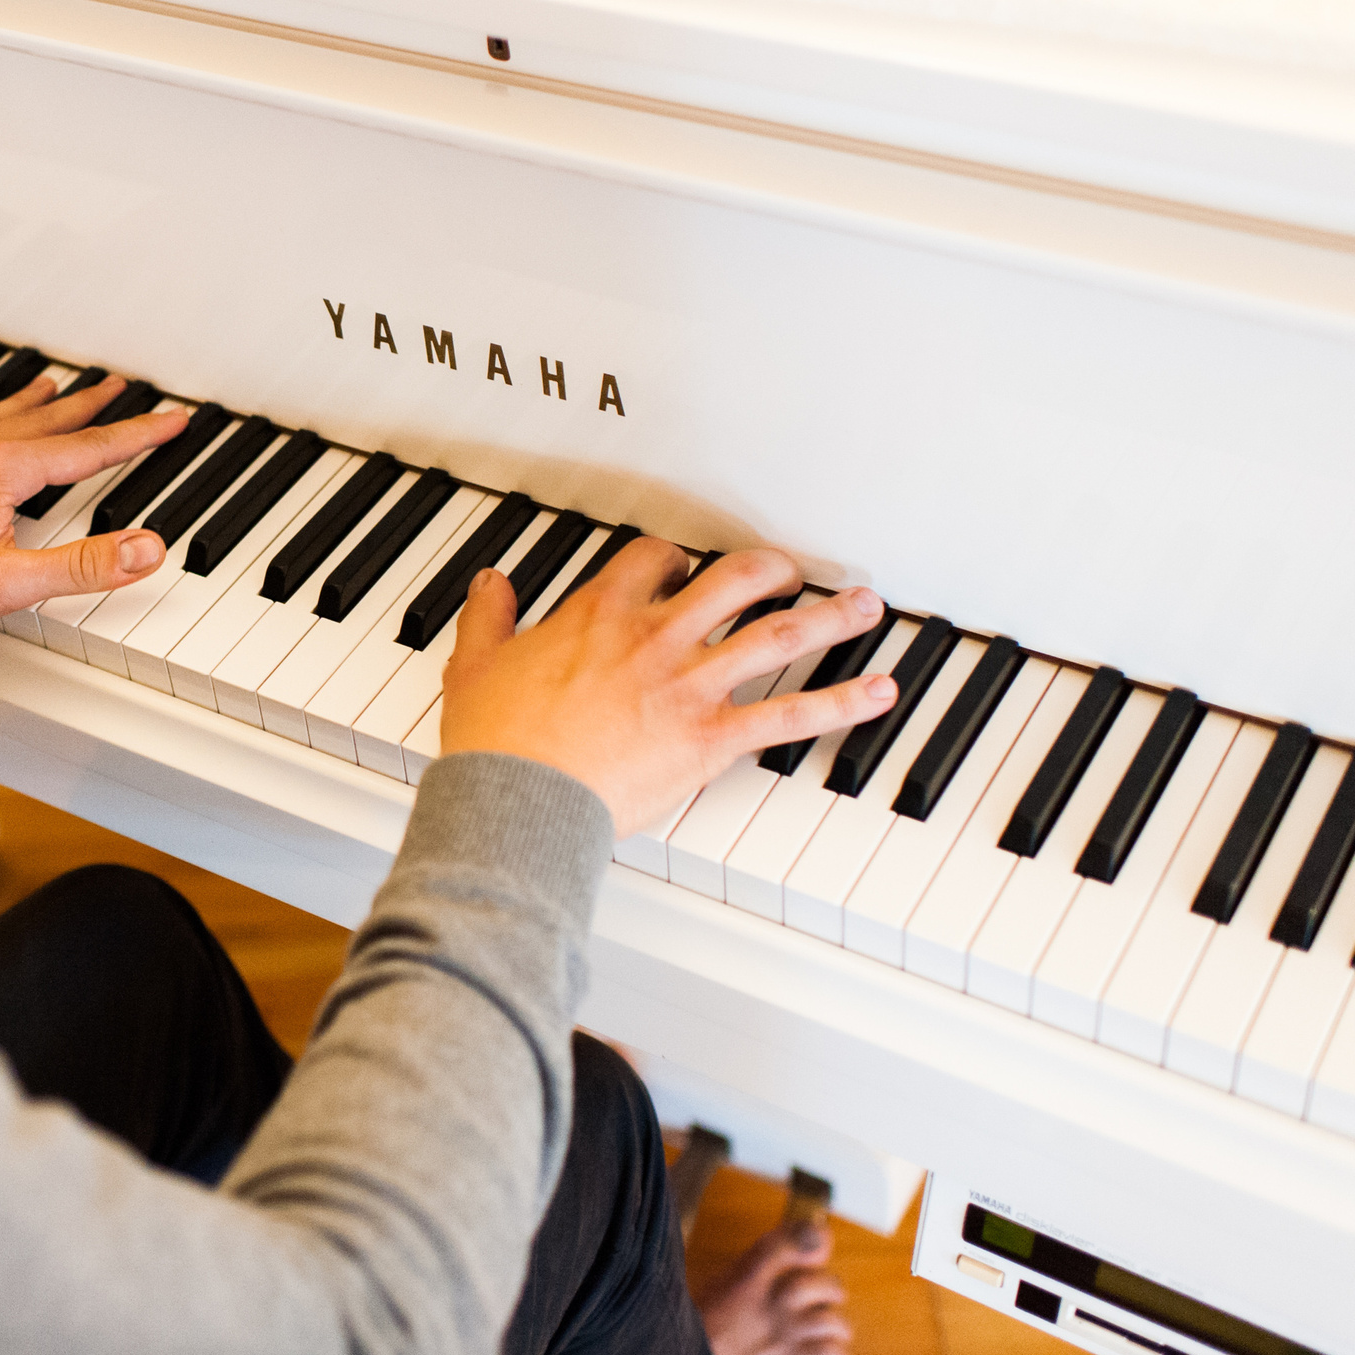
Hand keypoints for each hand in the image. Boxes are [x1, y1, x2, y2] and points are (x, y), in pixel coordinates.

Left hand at [0, 375, 187, 635]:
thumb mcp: (11, 583)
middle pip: (44, 422)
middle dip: (87, 405)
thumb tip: (146, 548)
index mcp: (5, 472)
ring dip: (23, 402)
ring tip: (46, 386)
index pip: (88, 450)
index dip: (137, 436)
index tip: (172, 419)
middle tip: (118, 386)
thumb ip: (83, 565)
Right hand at [439, 540, 895, 838]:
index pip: (653, 560)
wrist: (520, 797)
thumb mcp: (475, 664)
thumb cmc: (497, 741)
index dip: (673, 557)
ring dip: (830, 617)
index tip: (680, 564)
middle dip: (770, 570)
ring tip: (866, 604)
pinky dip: (843, 702)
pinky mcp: (713, 738)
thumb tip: (490, 585)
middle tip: (789, 570)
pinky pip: (792, 715)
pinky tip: (879, 692)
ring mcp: (691, 686)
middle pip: (733, 581)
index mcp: (600, 614)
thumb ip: (488, 618)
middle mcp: (656, 638)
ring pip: (777, 635)